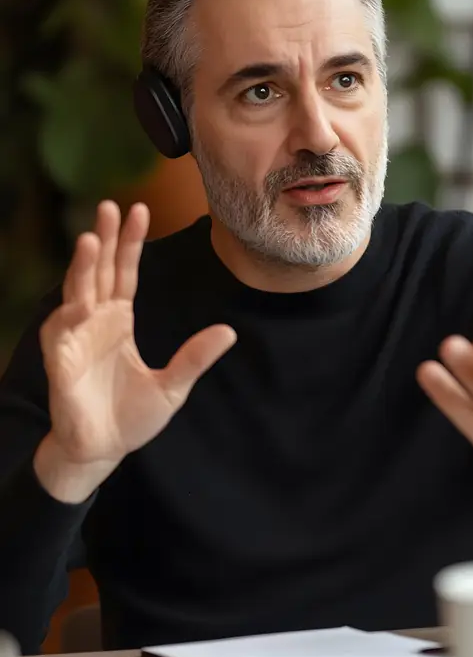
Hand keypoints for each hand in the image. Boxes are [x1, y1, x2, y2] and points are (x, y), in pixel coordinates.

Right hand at [35, 201, 235, 502]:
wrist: (103, 451)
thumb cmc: (131, 417)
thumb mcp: (173, 386)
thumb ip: (195, 357)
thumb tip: (229, 331)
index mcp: (118, 321)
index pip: (124, 273)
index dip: (130, 243)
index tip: (139, 210)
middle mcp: (94, 321)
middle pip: (100, 272)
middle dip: (104, 239)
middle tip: (109, 206)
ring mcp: (74, 338)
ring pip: (77, 293)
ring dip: (82, 267)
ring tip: (90, 239)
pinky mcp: (59, 362)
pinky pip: (59, 333)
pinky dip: (66, 315)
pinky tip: (77, 301)